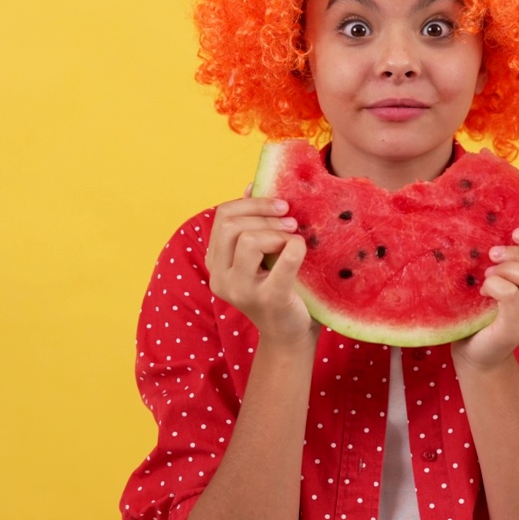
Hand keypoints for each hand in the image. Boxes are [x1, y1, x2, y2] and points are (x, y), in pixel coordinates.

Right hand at [205, 187, 318, 348]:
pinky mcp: (268, 299)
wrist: (291, 334)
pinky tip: (302, 250)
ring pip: (248, 240)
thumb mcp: (261, 255)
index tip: (280, 205)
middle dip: (265, 216)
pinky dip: (296, 247)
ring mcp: (241, 291)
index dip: (251, 204)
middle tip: (291, 221)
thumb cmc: (279, 288)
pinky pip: (283, 259)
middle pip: (232, 225)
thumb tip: (251, 185)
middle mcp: (221, 278)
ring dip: (277, 232)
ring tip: (294, 238)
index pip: (222, 217)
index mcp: (216, 263)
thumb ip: (252, 223)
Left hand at [451, 225, 518, 371]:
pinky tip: (483, 290)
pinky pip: (510, 294)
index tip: (517, 234)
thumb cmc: (489, 306)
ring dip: (509, 267)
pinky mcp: (515, 330)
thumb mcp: (510, 275)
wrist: (475, 352)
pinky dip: (494, 284)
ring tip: (489, 274)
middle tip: (495, 254)